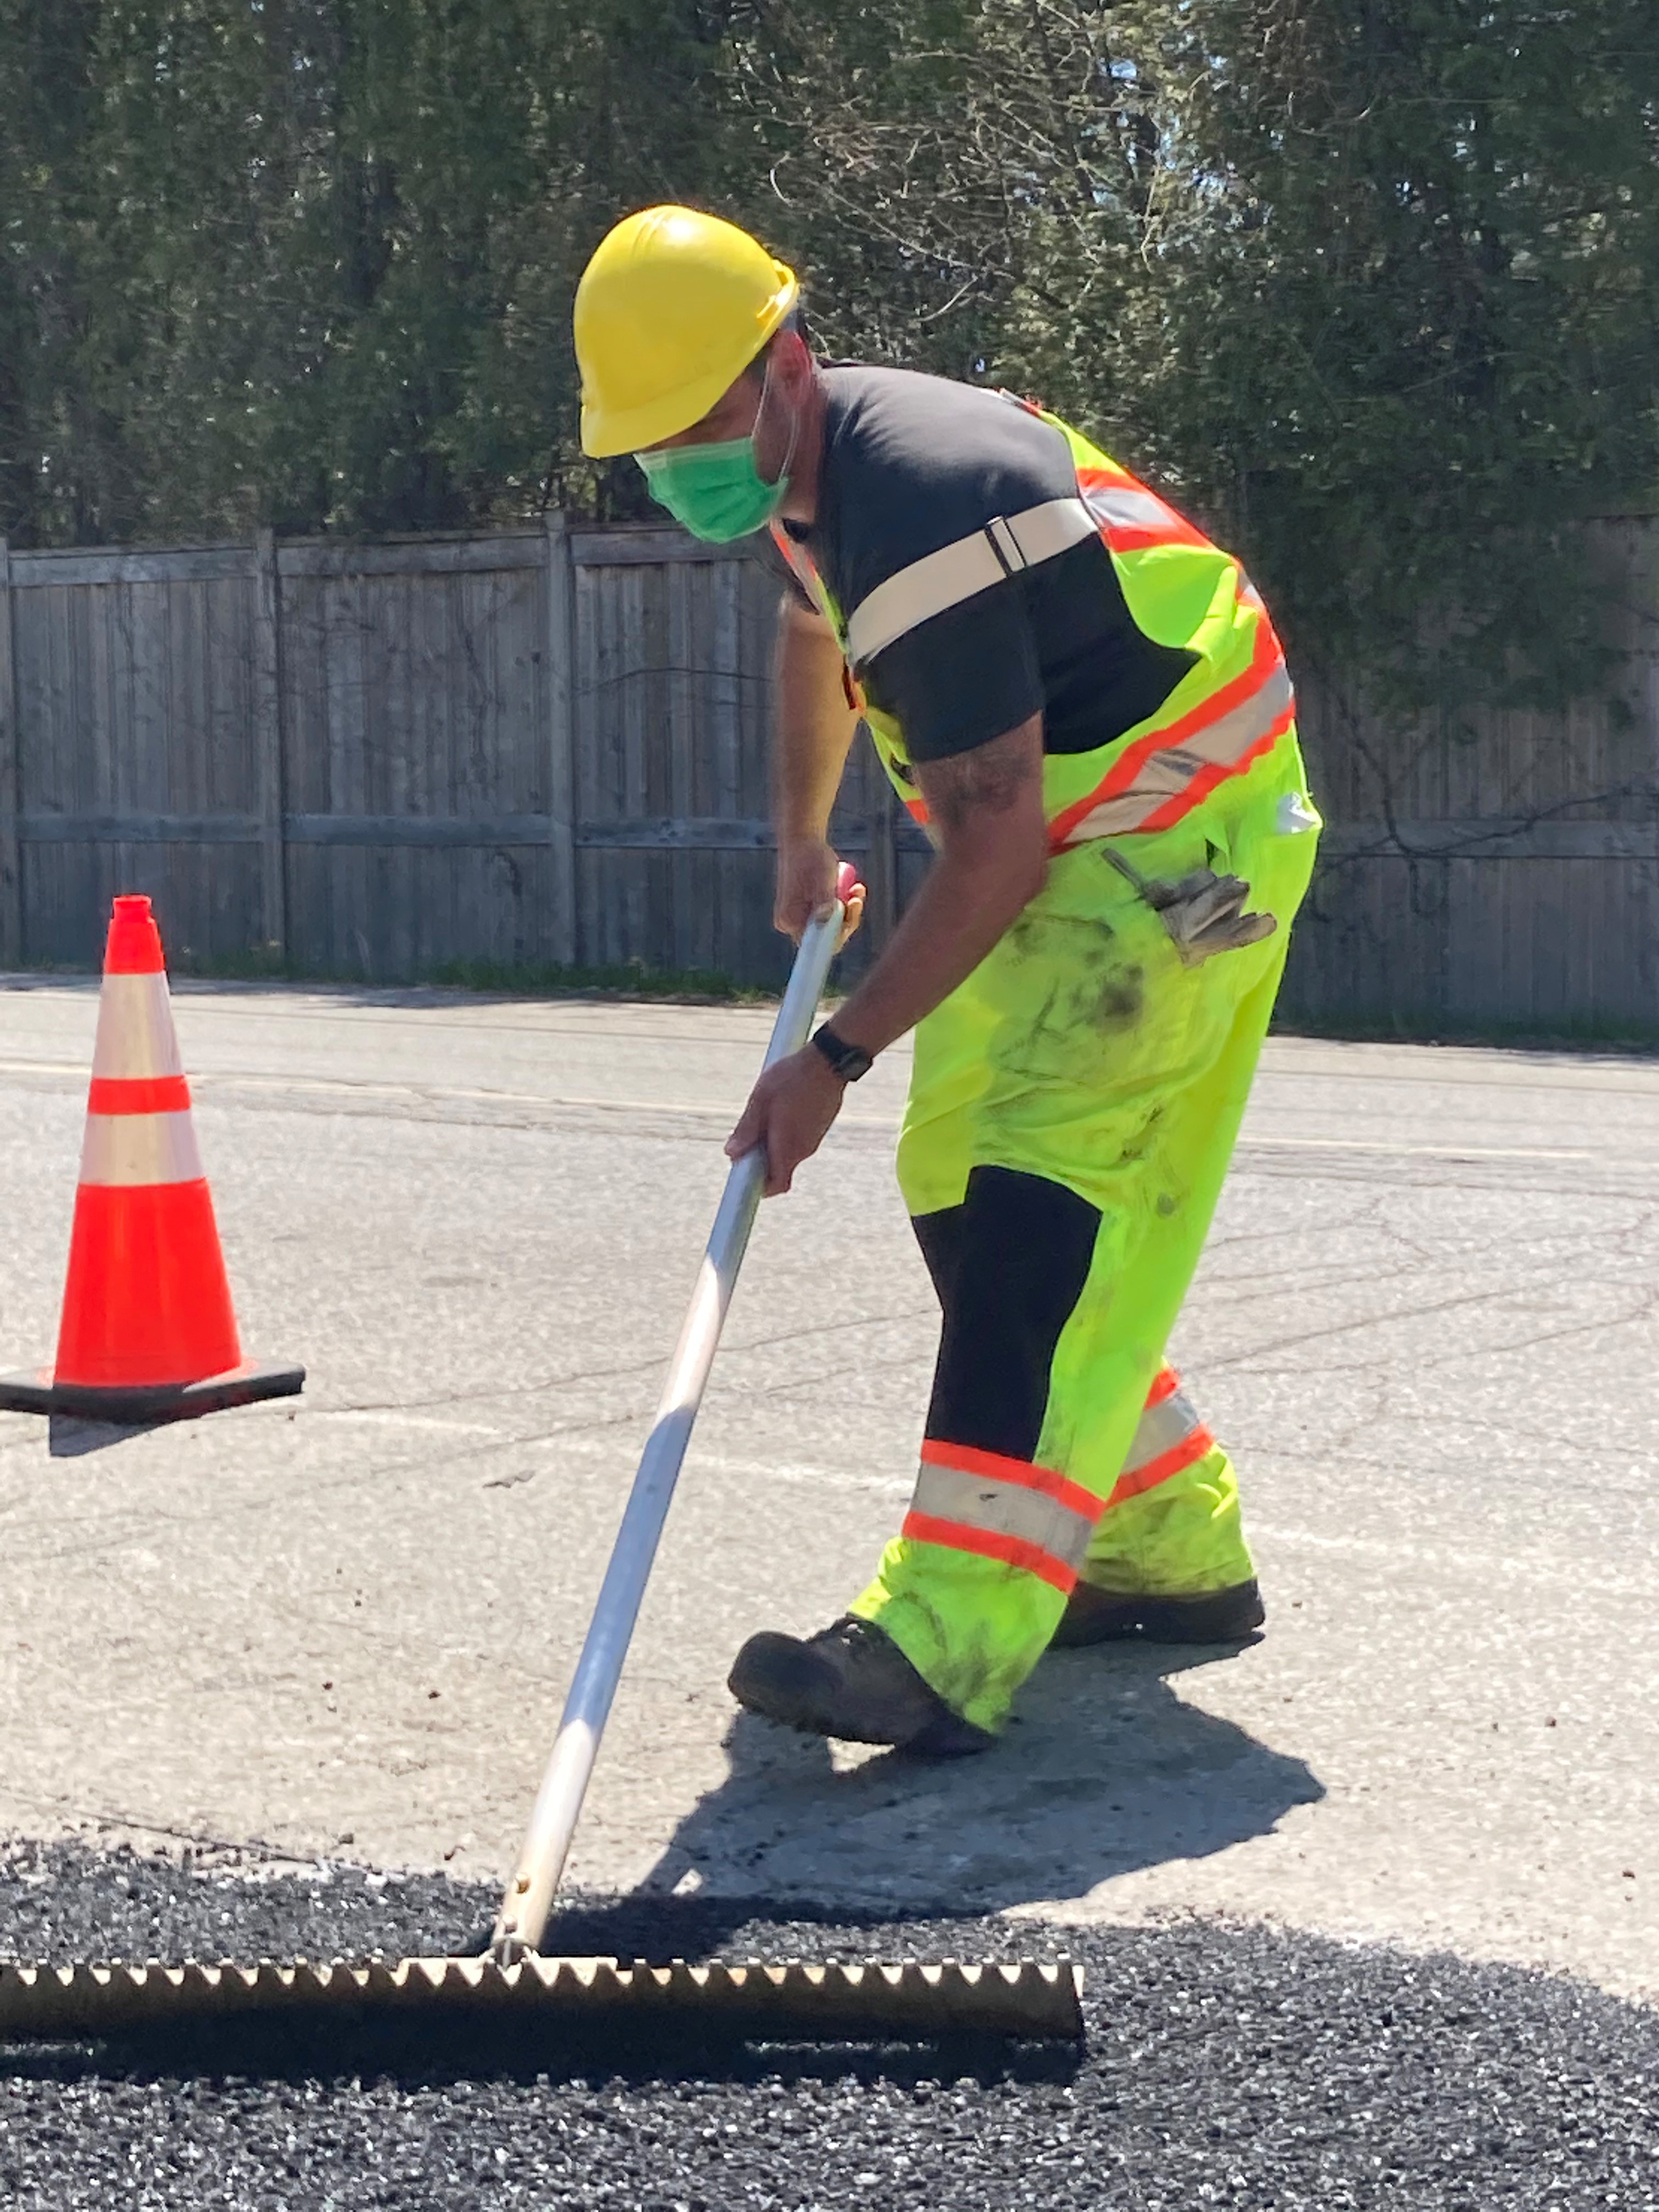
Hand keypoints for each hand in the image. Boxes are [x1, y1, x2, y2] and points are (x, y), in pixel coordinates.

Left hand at [725, 1045, 847, 1195]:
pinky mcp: (819, 1129)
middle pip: (778, 1169)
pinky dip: (785, 1134)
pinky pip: (798, 1141)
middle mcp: (803, 1149)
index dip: (758, 1186)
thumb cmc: (792, 1077)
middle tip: (749, 1133)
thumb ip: (747, 1129)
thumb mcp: (761, 1099)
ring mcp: (814, 1140)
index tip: (744, 1173)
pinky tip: (782, 1109)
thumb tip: (731, 1153)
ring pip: (787, 1154)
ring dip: (772, 1144)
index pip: (775, 1185)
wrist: (829, 1061)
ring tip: (766, 1114)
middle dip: (760, 1159)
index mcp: (787, 1146)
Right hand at [775, 839, 865, 949]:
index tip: (850, 921)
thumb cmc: (811, 857)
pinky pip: (830, 914)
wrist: (803, 840)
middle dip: (846, 918)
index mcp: (790, 920)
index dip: (837, 936)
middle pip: (827, 935)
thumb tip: (826, 924)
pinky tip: (851, 889)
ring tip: (856, 889)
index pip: (817, 945)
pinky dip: (842, 904)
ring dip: (847, 909)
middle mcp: (791, 923)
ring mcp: (799, 916)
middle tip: (856, 898)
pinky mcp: (807, 909)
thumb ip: (824, 903)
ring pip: (831, 924)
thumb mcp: (822, 879)